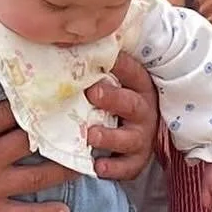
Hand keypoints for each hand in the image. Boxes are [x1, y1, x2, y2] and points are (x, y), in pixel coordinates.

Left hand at [86, 52, 159, 180]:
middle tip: (92, 93)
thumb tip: (67, 43)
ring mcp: (142, 135)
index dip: (118, 65)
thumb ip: (98, 66)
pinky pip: (129, 167)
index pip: (131, 71)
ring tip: (90, 135)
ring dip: (110, 137)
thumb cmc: (119, 96)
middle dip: (112, 99)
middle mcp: (144, 109)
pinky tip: (99, 167)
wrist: (141, 127)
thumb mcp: (115, 78)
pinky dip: (115, 169)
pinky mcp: (138, 159)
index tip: (100, 59)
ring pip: (130, 138)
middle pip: (131, 103)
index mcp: (139, 85)